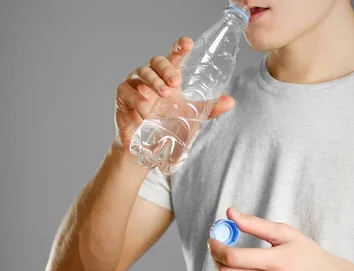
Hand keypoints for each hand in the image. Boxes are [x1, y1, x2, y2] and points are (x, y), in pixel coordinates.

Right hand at [113, 36, 235, 151]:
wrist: (143, 144)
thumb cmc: (164, 123)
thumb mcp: (188, 116)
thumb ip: (208, 109)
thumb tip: (230, 102)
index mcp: (167, 76)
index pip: (174, 56)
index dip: (179, 47)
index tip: (188, 43)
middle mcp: (151, 75)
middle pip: (157, 61)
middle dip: (167, 69)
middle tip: (176, 82)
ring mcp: (135, 84)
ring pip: (142, 73)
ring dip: (154, 82)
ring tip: (165, 95)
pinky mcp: (122, 95)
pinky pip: (128, 91)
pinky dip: (138, 99)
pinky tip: (146, 110)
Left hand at [208, 208, 353, 270]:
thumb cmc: (308, 256)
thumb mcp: (285, 234)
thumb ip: (255, 224)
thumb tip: (231, 214)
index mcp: (276, 262)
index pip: (233, 257)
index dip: (217, 248)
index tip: (214, 240)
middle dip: (217, 259)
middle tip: (220, 250)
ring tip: (229, 264)